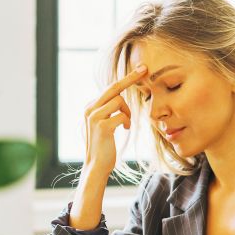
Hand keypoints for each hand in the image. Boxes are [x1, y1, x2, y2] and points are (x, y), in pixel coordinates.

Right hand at [82, 65, 147, 179]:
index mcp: (90, 107)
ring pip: (119, 101)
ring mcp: (94, 117)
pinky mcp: (102, 126)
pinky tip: (125, 129)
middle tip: (144, 69)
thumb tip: (118, 97)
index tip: (140, 69)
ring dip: (128, 112)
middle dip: (130, 78)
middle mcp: (90, 109)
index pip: (109, 88)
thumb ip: (107, 111)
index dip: (125, 78)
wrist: (96, 165)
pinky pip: (122, 115)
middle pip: (113, 88)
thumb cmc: (103, 146)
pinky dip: (127, 121)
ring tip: (126, 123)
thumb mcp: (103, 125)